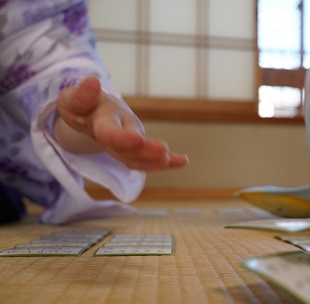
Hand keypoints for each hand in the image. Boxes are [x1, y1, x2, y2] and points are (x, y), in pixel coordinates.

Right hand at [54, 76, 187, 170]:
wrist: (85, 116)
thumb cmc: (81, 105)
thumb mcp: (73, 97)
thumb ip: (80, 95)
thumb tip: (92, 83)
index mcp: (99, 125)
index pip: (109, 134)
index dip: (121, 138)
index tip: (136, 138)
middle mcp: (114, 140)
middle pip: (128, 150)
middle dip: (145, 152)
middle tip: (163, 151)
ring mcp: (125, 147)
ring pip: (139, 159)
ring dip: (156, 161)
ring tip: (172, 159)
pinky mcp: (136, 148)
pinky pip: (150, 159)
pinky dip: (168, 162)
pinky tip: (183, 161)